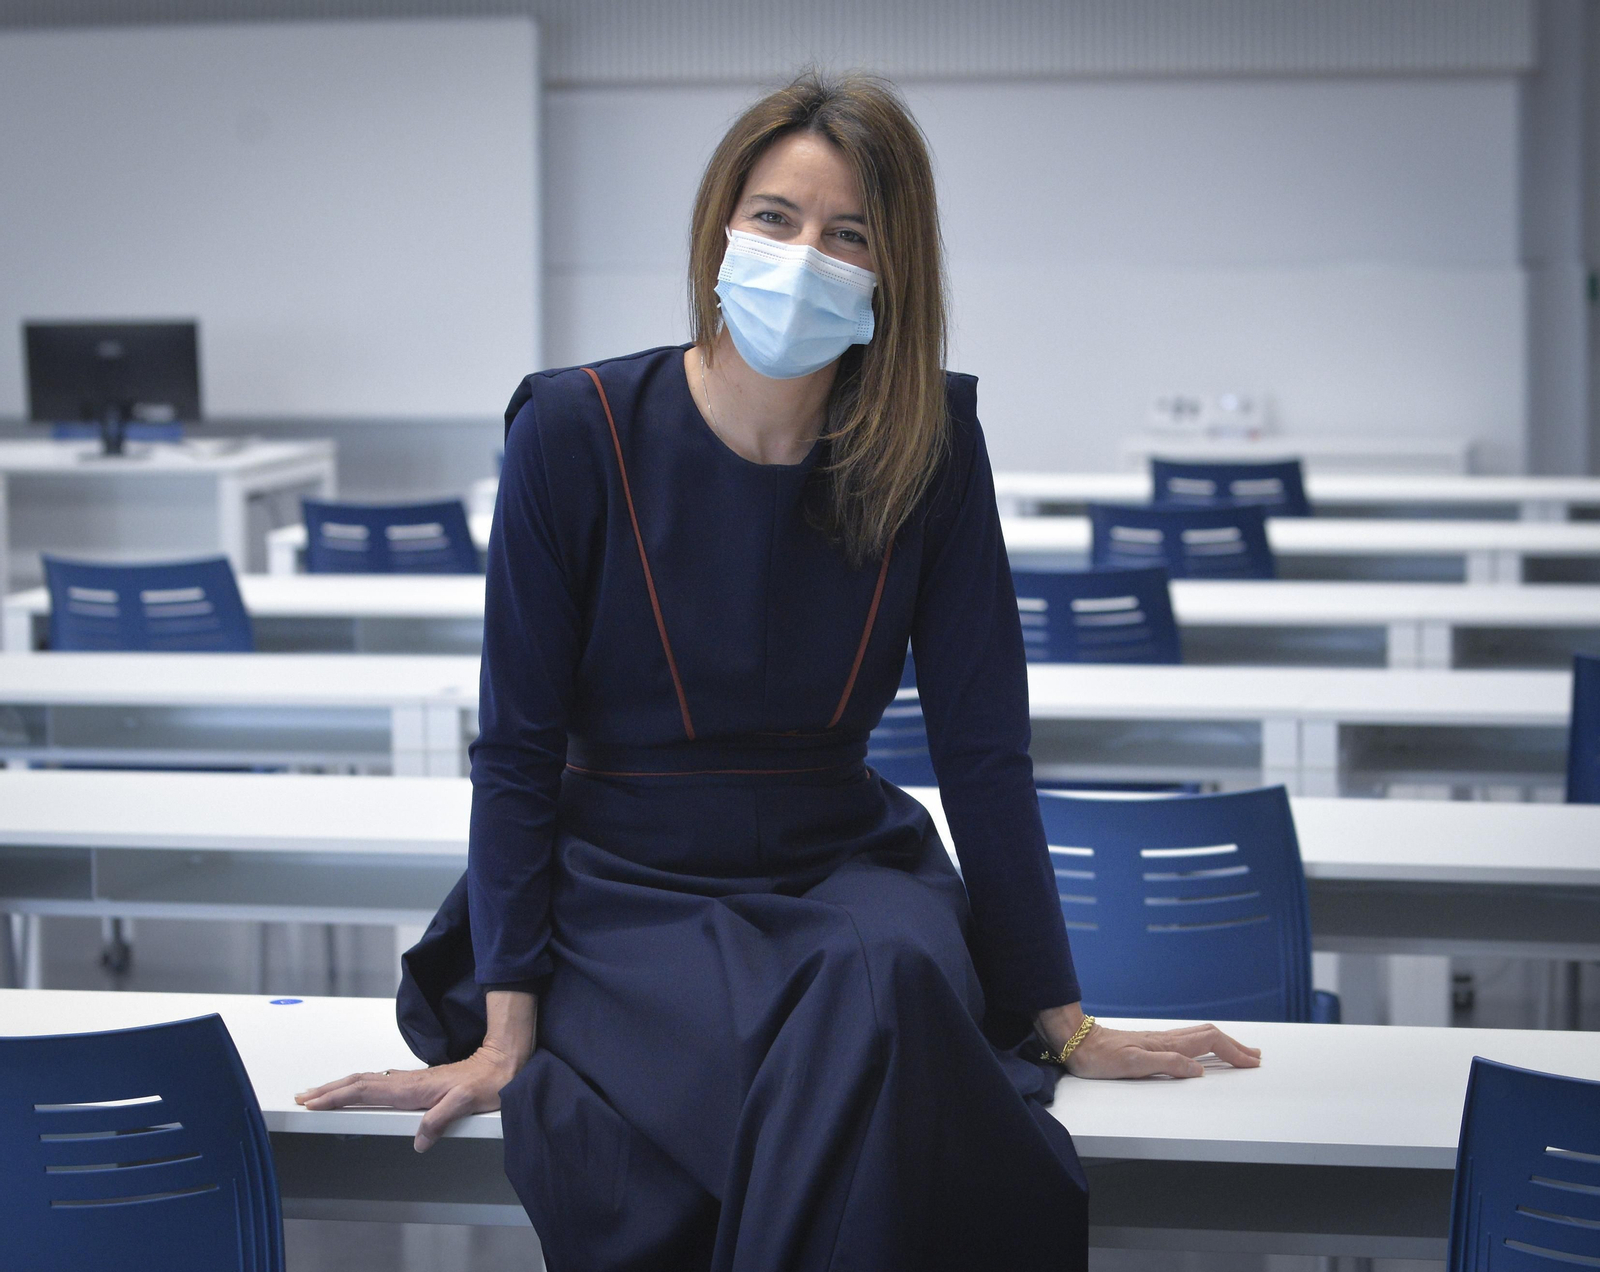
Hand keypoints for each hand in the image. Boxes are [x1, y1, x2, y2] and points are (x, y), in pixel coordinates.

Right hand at [296, 988, 536, 1152]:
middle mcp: (408, 1083)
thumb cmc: (488, 1082)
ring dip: (340, 1086)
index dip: (337, 1097)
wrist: (503, 1061)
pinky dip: (359, 1086)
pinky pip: (379, 1083)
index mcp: (413, 1089)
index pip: (365, 1092)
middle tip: (302, 1097)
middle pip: (359, 1083)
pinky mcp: (418, 1082)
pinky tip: (356, 1090)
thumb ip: (441, 1120)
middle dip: (328, 1090)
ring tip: (319, 1093)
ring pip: (367, 1081)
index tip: (314, 1102)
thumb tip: (418, 1142)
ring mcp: (412, 1081)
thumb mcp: (467, 1103)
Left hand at [1036, 1003, 1260, 1079]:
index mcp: (1166, 1044)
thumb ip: (1166, 1064)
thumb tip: (1199, 1069)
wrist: (1075, 1043)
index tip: (1252, 1063)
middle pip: (1209, 1036)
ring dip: (1223, 1044)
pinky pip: (1187, 1042)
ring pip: (1199, 1037)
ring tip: (1239, 1052)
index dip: (1233, 1053)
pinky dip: (1205, 1046)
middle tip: (1255, 1057)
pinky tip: (1204, 1052)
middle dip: (1235, 1046)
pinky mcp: (1150, 1045)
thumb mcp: (1132, 1064)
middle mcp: (1165, 1039)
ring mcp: (1158, 1041)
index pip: (1209, 1044)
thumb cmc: (1099, 1058)